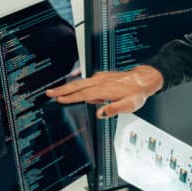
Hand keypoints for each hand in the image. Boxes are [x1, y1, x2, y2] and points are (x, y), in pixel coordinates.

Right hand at [46, 65, 163, 117]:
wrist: (143, 79)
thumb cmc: (136, 93)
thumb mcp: (129, 105)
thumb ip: (114, 109)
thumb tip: (100, 113)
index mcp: (105, 89)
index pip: (84, 94)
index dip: (71, 97)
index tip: (60, 99)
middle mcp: (101, 81)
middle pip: (77, 85)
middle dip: (62, 89)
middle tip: (49, 92)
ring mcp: (100, 78)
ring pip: (80, 82)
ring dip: (67, 86)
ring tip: (55, 91)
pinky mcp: (101, 77)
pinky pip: (86, 81)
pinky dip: (77, 85)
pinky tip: (73, 90)